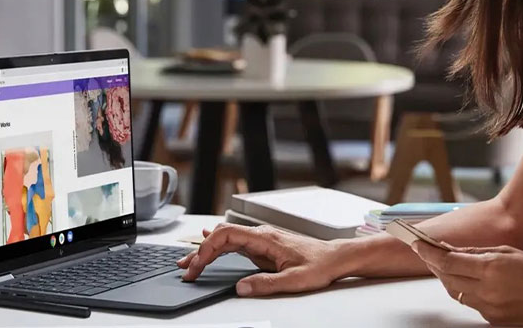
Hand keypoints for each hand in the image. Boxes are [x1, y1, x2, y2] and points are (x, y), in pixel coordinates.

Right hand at [177, 223, 343, 296]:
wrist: (336, 257)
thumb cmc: (320, 265)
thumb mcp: (294, 280)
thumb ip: (266, 284)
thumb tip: (240, 288)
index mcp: (265, 238)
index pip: (226, 236)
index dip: (206, 250)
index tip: (196, 267)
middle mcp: (261, 235)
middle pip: (222, 236)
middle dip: (200, 251)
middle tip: (186, 269)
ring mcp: (262, 240)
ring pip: (227, 239)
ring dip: (207, 250)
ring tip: (189, 263)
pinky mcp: (265, 247)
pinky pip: (236, 244)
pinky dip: (219, 248)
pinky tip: (210, 249)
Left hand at [411, 242, 522, 326]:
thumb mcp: (508, 251)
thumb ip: (477, 251)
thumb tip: (453, 249)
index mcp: (491, 269)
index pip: (448, 261)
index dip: (429, 252)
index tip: (417, 243)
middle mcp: (487, 291)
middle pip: (447, 278)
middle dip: (434, 264)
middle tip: (426, 251)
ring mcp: (489, 309)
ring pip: (455, 292)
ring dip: (446, 277)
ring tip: (442, 263)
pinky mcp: (493, 320)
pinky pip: (470, 303)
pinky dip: (462, 289)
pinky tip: (464, 279)